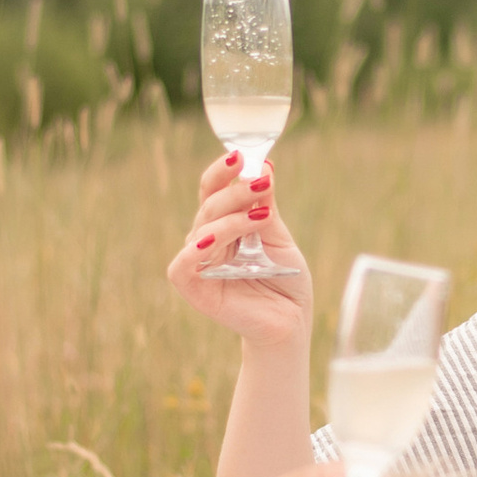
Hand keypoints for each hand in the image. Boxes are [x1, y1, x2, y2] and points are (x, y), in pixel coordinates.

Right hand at [167, 153, 314, 348]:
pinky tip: (213, 239)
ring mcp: (198, 263)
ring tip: (261, 216)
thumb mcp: (279, 236)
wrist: (292, 322)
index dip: (223, 171)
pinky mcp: (193, 288)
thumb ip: (266, 206)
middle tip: (259, 182)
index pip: (213, 190)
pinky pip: (183, 264)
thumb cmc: (286, 280)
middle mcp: (207, 240)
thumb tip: (263, 166)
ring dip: (230, 218)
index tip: (242, 155)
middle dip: (234, 191)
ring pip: (202, 228)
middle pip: (209, 205)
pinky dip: (196, 249)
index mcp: (224, 224)